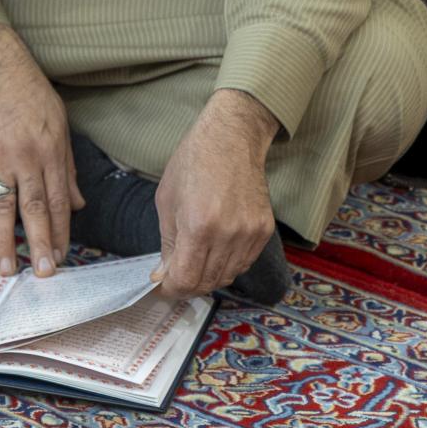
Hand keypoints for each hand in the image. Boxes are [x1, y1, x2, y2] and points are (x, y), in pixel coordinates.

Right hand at [0, 24, 83, 277]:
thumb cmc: (30, 93)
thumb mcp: (59, 124)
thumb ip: (67, 168)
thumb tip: (76, 205)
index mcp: (50, 150)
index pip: (57, 200)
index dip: (60, 231)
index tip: (60, 256)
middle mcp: (25, 157)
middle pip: (34, 208)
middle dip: (39, 244)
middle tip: (43, 273)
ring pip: (3, 207)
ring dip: (5, 241)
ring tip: (6, 269)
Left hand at [150, 90, 278, 297]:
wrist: (232, 138)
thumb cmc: (193, 163)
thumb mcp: (167, 201)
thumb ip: (167, 243)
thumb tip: (164, 274)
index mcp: (198, 225)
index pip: (186, 279)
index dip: (171, 289)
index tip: (162, 286)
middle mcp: (227, 234)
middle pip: (207, 283)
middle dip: (187, 286)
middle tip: (175, 277)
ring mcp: (250, 233)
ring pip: (228, 276)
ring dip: (208, 277)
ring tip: (194, 263)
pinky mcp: (264, 230)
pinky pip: (244, 263)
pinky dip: (228, 265)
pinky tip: (215, 251)